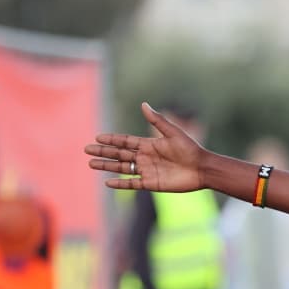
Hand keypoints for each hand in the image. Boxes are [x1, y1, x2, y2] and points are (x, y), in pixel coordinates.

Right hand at [85, 102, 209, 192]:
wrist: (202, 168)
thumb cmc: (190, 149)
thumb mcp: (172, 132)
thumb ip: (157, 120)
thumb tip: (143, 104)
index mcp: (149, 144)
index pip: (125, 141)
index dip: (111, 139)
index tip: (97, 137)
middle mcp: (145, 157)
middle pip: (119, 154)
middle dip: (103, 151)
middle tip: (86, 149)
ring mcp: (147, 171)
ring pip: (122, 168)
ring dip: (107, 166)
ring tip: (91, 164)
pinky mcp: (151, 183)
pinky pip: (132, 184)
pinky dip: (120, 184)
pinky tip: (107, 182)